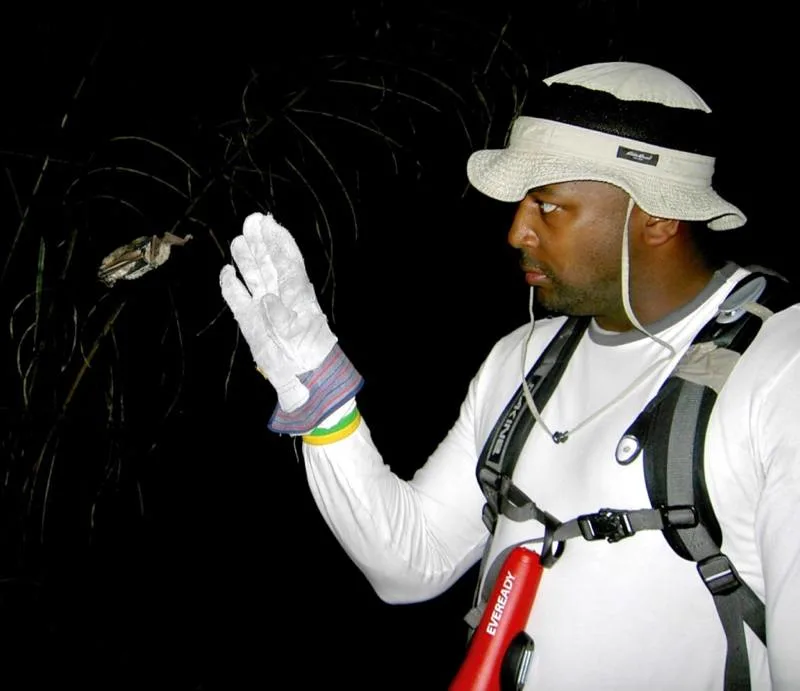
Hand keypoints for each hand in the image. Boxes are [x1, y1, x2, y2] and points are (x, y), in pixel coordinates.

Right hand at [219, 212, 336, 411]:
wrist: (301, 377)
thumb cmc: (308, 354)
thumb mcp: (299, 336)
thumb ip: (282, 317)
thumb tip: (267, 300)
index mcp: (299, 294)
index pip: (289, 261)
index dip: (280, 241)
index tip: (270, 223)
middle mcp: (281, 296)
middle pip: (269, 263)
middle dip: (261, 243)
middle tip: (251, 221)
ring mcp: (264, 307)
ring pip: (253, 277)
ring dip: (246, 259)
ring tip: (238, 240)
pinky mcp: (249, 321)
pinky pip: (238, 299)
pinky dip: (231, 286)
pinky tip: (227, 272)